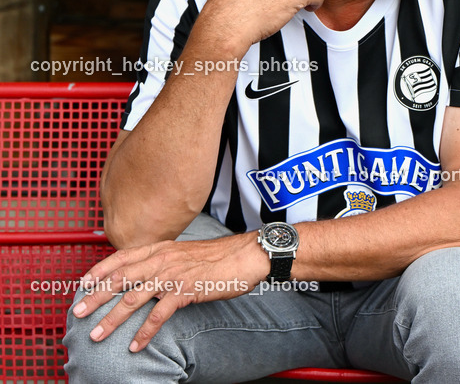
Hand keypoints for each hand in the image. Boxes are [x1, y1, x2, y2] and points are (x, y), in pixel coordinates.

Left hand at [70, 234, 265, 351]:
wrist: (247, 255)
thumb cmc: (220, 256)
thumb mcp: (186, 252)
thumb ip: (165, 260)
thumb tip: (149, 273)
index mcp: (161, 248)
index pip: (122, 256)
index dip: (100, 270)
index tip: (82, 284)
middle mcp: (163, 259)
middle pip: (121, 278)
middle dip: (96, 297)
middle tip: (78, 313)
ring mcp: (174, 275)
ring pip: (134, 298)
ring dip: (113, 319)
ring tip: (98, 335)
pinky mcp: (187, 291)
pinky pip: (160, 314)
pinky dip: (146, 332)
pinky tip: (136, 345)